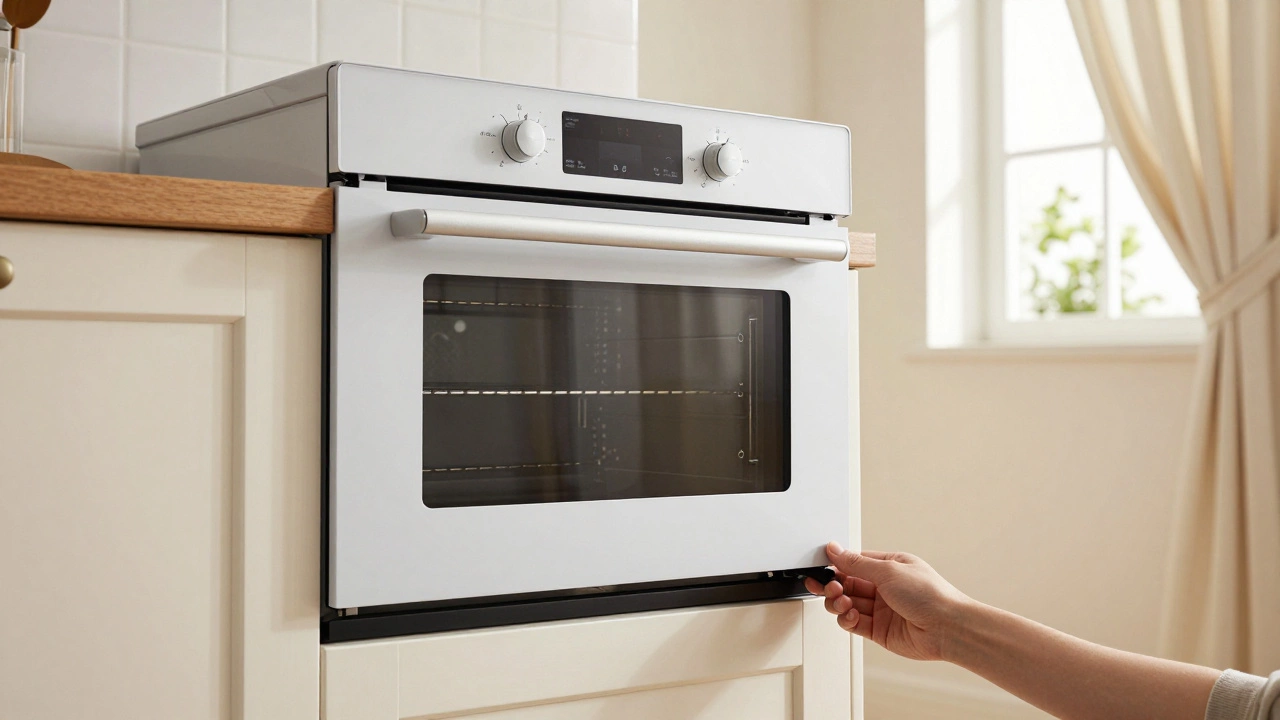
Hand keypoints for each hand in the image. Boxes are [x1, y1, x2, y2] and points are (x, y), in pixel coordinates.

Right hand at [804, 542, 971, 661]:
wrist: (948, 628)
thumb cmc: (929, 594)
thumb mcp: (888, 570)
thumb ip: (856, 563)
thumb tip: (834, 549)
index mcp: (889, 567)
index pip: (854, 563)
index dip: (836, 566)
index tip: (821, 567)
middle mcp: (884, 587)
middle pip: (847, 584)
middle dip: (833, 585)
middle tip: (827, 586)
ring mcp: (881, 609)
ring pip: (847, 604)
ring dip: (838, 602)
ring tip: (842, 602)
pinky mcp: (879, 630)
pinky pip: (854, 623)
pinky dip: (847, 619)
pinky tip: (851, 615)